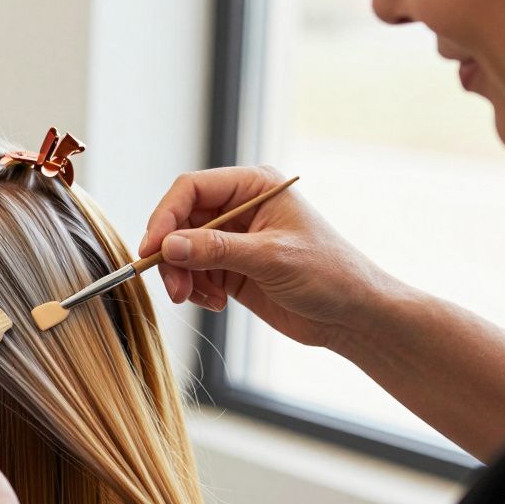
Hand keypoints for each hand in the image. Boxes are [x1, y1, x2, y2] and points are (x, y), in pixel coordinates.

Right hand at [139, 165, 398, 347]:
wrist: (353, 316)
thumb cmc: (329, 274)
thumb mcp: (271, 258)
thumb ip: (216, 250)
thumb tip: (168, 246)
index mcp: (253, 187)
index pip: (191, 189)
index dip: (165, 217)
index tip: (151, 249)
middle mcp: (238, 208)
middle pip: (179, 222)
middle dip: (171, 255)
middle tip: (175, 287)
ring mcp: (232, 239)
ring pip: (181, 250)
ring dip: (180, 276)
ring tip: (197, 299)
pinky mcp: (229, 268)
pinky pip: (193, 273)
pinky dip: (194, 290)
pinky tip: (216, 303)